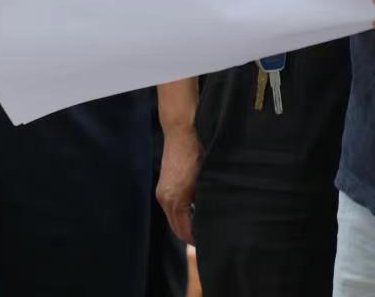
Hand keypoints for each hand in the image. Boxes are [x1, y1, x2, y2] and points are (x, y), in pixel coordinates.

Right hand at [157, 126, 200, 243]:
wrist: (182, 134)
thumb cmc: (197, 155)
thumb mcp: (206, 181)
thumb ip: (205, 202)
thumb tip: (212, 218)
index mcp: (175, 200)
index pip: (184, 231)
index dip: (196, 239)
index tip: (208, 242)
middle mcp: (164, 199)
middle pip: (176, 228)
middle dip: (189, 235)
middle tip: (206, 238)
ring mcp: (162, 193)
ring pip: (172, 219)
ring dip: (185, 225)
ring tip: (202, 227)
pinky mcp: (163, 187)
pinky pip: (171, 209)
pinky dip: (181, 215)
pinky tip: (194, 212)